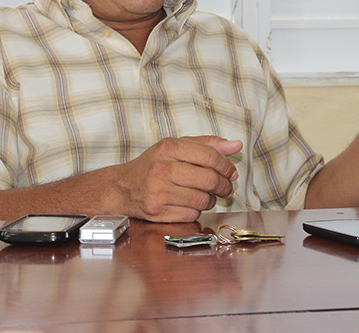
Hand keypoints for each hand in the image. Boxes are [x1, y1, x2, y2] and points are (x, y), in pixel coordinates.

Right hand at [109, 136, 242, 222]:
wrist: (123, 187)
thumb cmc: (154, 165)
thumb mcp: (176, 147)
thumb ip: (207, 144)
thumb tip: (236, 145)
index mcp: (169, 147)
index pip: (210, 156)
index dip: (227, 166)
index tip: (231, 172)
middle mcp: (163, 168)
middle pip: (209, 180)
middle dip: (224, 186)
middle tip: (227, 188)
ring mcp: (159, 192)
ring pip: (203, 200)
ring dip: (211, 200)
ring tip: (206, 195)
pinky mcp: (158, 212)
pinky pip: (192, 214)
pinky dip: (197, 211)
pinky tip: (190, 203)